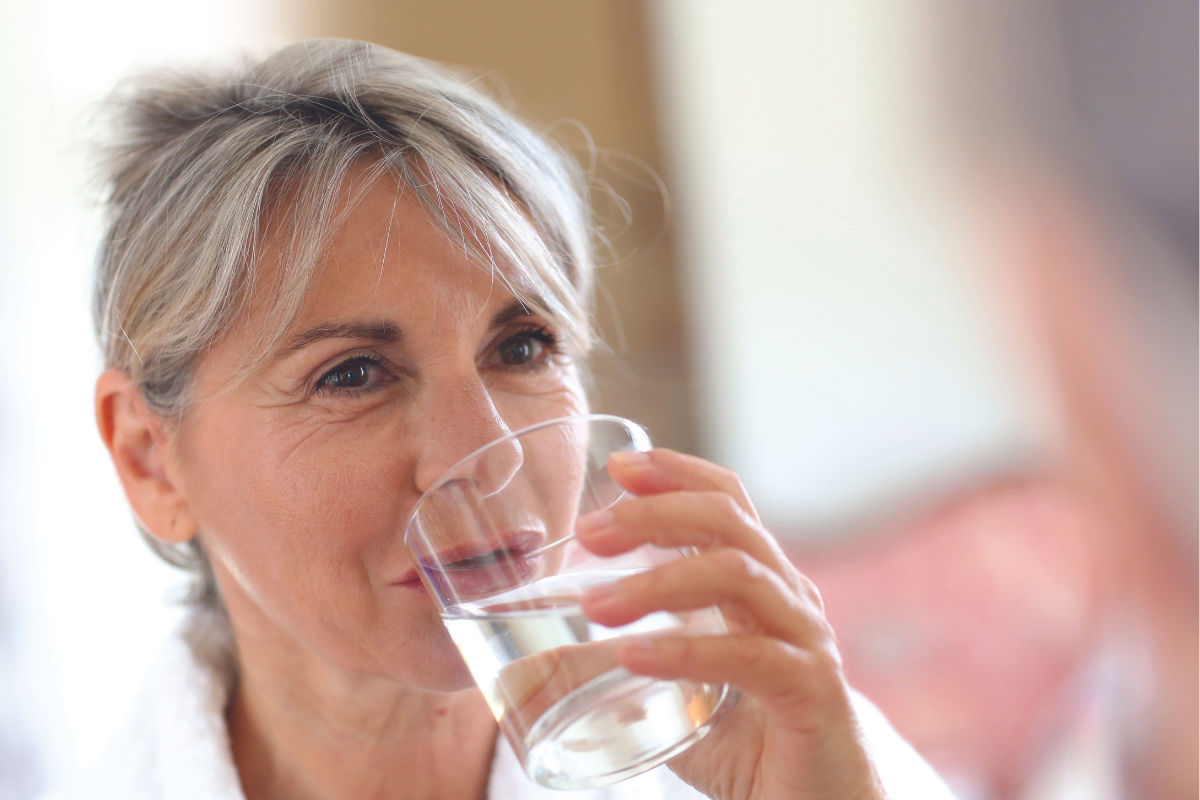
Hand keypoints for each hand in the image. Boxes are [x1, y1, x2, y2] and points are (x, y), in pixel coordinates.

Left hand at [576, 449, 885, 799]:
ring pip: (737, 574)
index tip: (618, 466)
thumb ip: (617, 668)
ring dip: (658, 580)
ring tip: (595, 606)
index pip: (726, 500)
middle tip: (589, 532)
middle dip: (653, 513)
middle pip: (729, 520)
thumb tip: (527, 667)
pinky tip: (634, 656)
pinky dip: (685, 650)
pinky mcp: (812, 691)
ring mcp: (806, 640)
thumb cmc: (745, 745)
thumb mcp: (671, 692)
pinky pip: (750, 655)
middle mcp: (788, 598)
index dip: (677, 472)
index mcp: (760, 583)